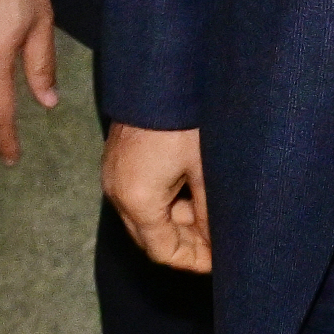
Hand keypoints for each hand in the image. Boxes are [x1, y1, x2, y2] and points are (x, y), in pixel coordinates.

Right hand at [103, 124, 211, 272]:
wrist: (158, 73)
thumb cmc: (184, 119)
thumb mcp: (204, 168)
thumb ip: (209, 212)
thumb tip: (219, 243)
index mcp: (138, 201)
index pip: (163, 251)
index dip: (192, 260)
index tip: (218, 261)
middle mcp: (118, 193)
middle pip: (151, 236)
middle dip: (185, 241)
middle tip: (218, 239)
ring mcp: (114, 174)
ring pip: (145, 214)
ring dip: (176, 217)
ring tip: (210, 210)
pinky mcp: (117, 158)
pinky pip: (139, 193)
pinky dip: (165, 198)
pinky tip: (191, 187)